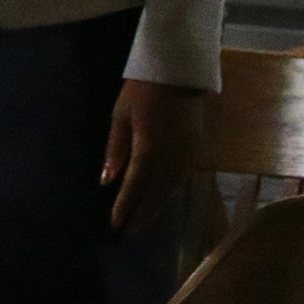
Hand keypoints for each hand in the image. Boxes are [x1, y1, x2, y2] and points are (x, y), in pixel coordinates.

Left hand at [102, 77, 208, 229]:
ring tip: (143, 222)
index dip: (126, 206)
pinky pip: (183, 178)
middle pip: (156, 192)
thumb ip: (116, 150)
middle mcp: (171, 155)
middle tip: (128, 232)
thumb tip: (106, 181)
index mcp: (149, 146)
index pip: (136, 184)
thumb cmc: (142, 90)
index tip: (116, 224)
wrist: (178, 71)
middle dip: (141, 213)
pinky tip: (162, 200)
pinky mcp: (197, 149)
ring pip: (172, 188)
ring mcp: (187, 153)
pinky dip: (171, 192)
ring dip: (157, 207)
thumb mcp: (120, 116)